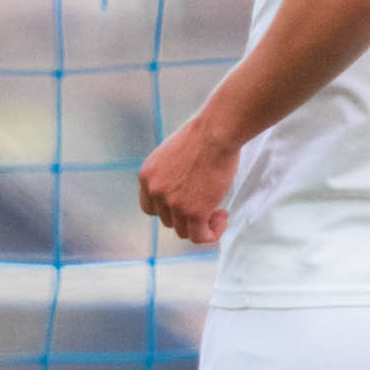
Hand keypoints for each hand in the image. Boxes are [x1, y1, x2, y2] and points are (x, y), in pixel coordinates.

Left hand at [137, 112, 238, 245]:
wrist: (216, 133)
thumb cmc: (202, 136)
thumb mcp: (171, 154)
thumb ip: (169, 175)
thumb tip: (181, 190)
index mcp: (147, 176)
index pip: (150, 207)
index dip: (168, 210)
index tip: (185, 204)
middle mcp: (155, 192)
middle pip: (168, 220)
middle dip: (187, 217)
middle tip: (208, 205)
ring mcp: (173, 204)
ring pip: (184, 231)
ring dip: (201, 225)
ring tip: (218, 212)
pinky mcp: (193, 213)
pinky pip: (200, 237)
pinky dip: (212, 233)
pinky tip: (222, 218)